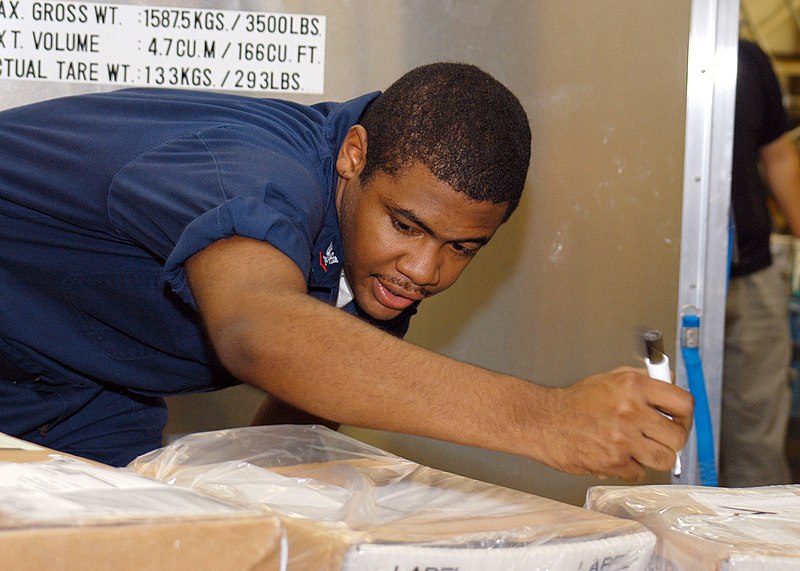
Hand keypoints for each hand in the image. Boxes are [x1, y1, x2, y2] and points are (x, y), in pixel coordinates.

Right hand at [534, 367, 692, 480]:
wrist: (543, 421)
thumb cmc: (573, 402)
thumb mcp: (609, 379)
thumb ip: (641, 379)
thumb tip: (669, 381)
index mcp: (632, 386)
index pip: (683, 403)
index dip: (685, 415)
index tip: (680, 419)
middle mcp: (630, 411)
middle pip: (678, 436)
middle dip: (671, 440)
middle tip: (660, 438)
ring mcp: (622, 438)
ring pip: (664, 459)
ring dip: (654, 456)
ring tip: (638, 448)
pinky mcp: (613, 462)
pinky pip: (639, 473)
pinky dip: (631, 468)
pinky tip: (617, 455)